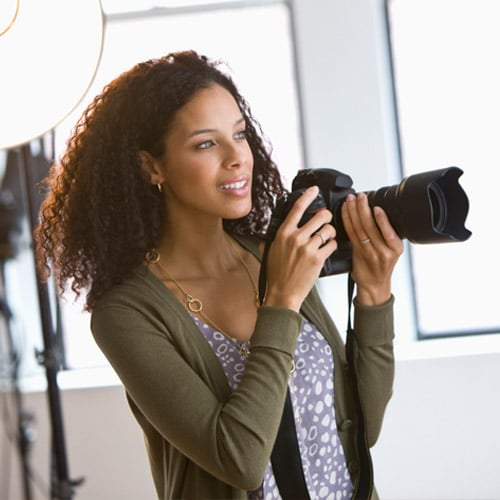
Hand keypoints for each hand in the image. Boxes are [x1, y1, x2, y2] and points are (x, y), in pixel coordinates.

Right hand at [264, 186, 337, 311]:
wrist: (282, 293)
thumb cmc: (277, 273)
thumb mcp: (272, 250)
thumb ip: (278, 236)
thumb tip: (280, 225)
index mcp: (283, 233)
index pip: (297, 208)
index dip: (308, 196)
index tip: (314, 189)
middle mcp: (295, 238)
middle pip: (319, 216)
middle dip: (326, 217)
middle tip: (326, 220)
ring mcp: (307, 248)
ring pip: (328, 230)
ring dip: (331, 232)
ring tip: (327, 237)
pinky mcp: (317, 258)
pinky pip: (332, 244)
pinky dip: (333, 245)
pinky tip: (328, 248)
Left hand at [341, 192, 403, 304]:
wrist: (374, 285)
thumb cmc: (382, 266)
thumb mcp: (392, 250)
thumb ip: (387, 234)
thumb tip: (377, 210)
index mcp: (396, 248)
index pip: (388, 230)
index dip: (381, 217)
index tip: (375, 204)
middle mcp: (383, 251)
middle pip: (371, 226)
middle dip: (363, 208)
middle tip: (359, 196)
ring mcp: (369, 253)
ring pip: (359, 229)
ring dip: (353, 212)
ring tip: (350, 200)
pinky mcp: (357, 254)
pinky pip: (351, 235)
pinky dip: (347, 221)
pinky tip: (346, 212)